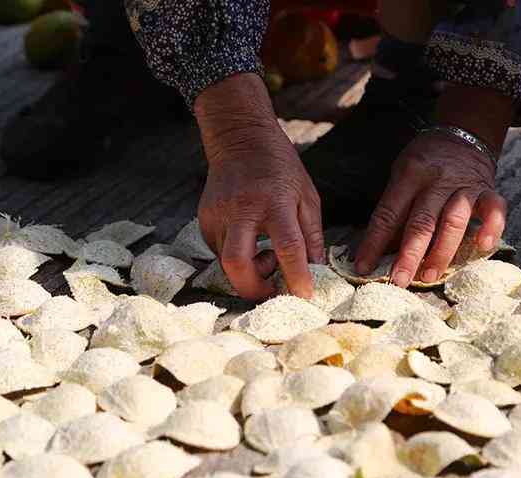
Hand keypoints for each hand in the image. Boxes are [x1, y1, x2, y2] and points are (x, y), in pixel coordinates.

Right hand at [195, 74, 324, 299]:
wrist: (240, 138)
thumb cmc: (280, 168)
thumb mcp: (307, 197)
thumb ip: (312, 235)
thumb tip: (315, 270)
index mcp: (275, 202)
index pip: (288, 247)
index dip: (297, 276)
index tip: (304, 295)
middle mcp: (242, 209)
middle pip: (238, 264)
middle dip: (254, 289)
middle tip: (273, 290)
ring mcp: (218, 214)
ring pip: (226, 263)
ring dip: (249, 271)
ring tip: (267, 254)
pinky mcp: (205, 219)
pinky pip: (220, 252)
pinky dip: (238, 257)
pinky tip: (251, 241)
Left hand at [354, 85, 514, 287]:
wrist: (463, 133)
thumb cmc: (425, 162)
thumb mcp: (402, 176)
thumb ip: (396, 210)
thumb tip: (382, 251)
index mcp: (409, 175)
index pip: (388, 213)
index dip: (374, 242)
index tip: (363, 268)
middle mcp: (436, 180)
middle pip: (421, 221)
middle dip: (408, 254)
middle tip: (398, 281)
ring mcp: (464, 185)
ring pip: (453, 221)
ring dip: (441, 251)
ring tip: (429, 276)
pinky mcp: (487, 190)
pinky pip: (494, 209)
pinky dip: (492, 227)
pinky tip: (483, 246)